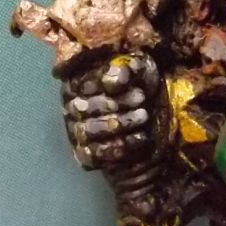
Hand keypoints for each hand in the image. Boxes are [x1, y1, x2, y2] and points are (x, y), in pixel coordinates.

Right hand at [61, 52, 159, 170]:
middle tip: (143, 102)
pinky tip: (140, 138)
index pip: (83, 86)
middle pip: (83, 109)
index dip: (108, 87)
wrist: (155, 117)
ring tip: (143, 117)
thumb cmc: (141, 86)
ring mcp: (76, 133)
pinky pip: (93, 155)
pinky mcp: (85, 155)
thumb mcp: (139, 70)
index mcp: (77, 83)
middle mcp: (71, 108)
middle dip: (116, 105)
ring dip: (119, 125)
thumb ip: (127, 69)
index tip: (137, 90)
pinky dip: (119, 147)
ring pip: (88, 131)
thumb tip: (114, 80)